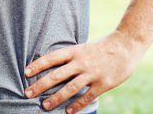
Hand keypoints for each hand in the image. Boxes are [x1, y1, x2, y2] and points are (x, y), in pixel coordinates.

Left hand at [23, 30, 144, 112]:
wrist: (126, 45)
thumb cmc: (103, 47)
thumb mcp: (84, 47)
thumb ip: (71, 57)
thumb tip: (54, 66)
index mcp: (75, 51)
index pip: (52, 58)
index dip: (38, 65)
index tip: (26, 73)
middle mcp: (81, 62)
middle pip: (57, 75)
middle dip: (41, 85)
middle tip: (28, 93)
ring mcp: (92, 73)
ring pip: (70, 88)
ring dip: (56, 98)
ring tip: (45, 106)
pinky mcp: (103, 83)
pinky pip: (88, 96)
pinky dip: (77, 105)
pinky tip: (68, 112)